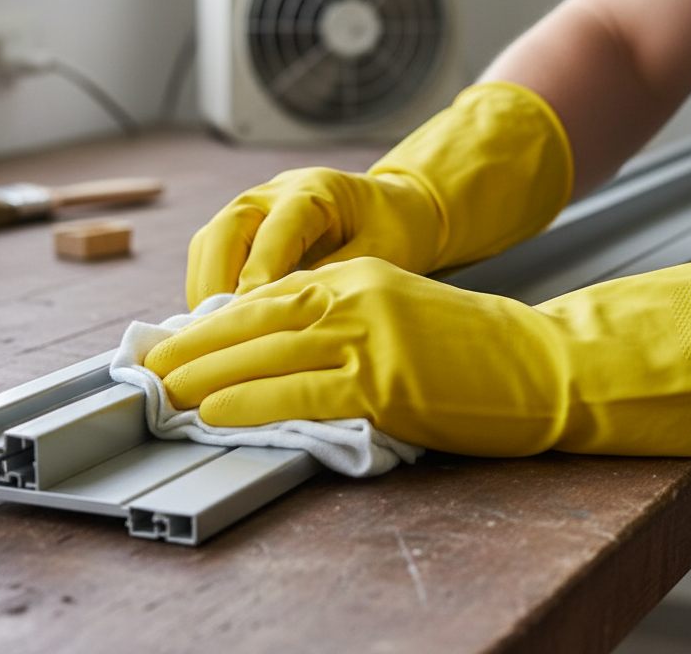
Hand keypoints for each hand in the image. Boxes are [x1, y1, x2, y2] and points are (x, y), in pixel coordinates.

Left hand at [153, 249, 690, 457]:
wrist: (542, 361)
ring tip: (162, 390)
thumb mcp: (399, 312)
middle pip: (255, 318)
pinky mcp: (384, 380)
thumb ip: (343, 319)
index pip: (268, 295)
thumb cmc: (472, 348)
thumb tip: (280, 348)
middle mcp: (355, 295)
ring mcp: (368, 335)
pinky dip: (250, 402)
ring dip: (206, 374)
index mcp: (357, 277)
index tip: (178, 340)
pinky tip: (215, 413)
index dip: (216, 321)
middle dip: (194, 344)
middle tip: (148, 364)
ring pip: (266, 350)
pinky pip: (300, 391)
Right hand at [186, 82, 573, 306]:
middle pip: (226, 229)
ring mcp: (254, 207)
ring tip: (213, 337)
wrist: (394, 209)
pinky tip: (220, 329)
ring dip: (205, 289)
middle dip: (217, 282)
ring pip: (210, 242)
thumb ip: (338, 277)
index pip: (275, 230)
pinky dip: (209, 290)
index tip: (250, 317)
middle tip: (221, 333)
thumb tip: (294, 318)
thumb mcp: (382, 252)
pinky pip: (212, 256)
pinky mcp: (244, 229)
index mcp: (313, 189)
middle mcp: (273, 192)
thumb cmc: (394, 229)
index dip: (259, 275)